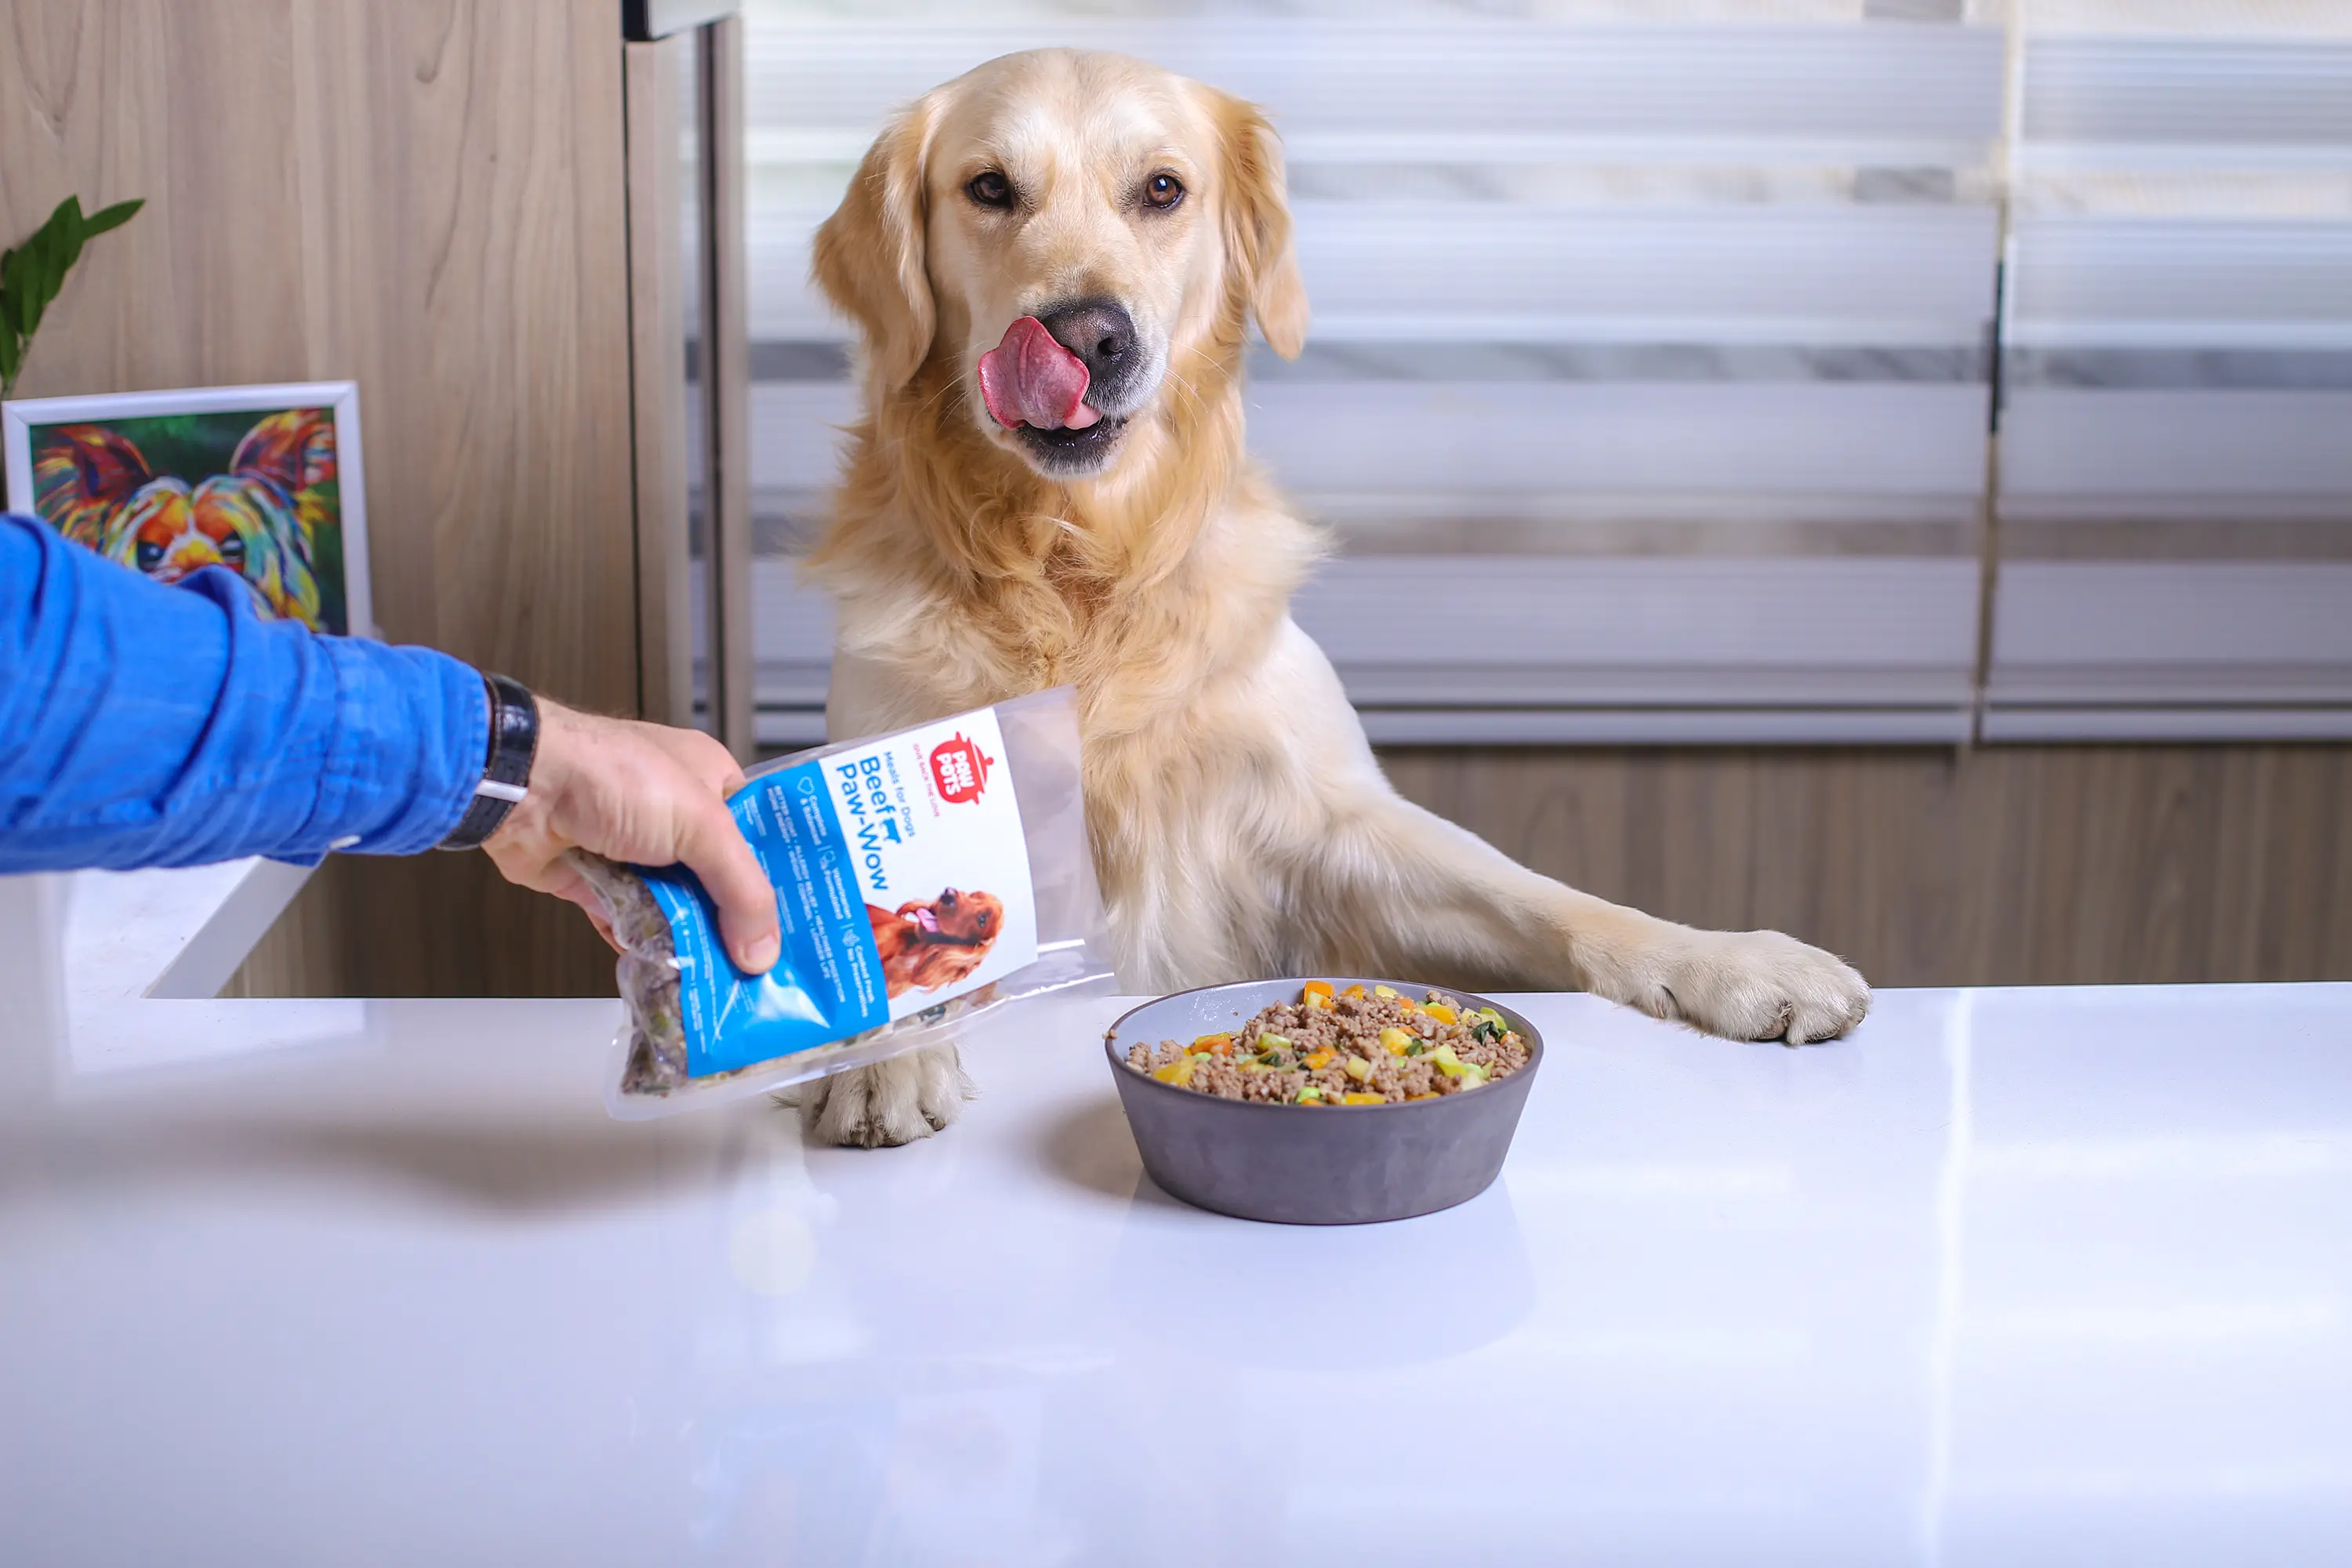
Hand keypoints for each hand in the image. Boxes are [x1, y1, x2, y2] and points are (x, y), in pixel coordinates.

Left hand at [483, 699, 780, 972]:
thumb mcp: (701, 826)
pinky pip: (629, 922)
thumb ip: (741, 890)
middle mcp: (672, 814)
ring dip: (689, 940)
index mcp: (709, 780)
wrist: (523, 786)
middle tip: (759, 969)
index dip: (774, 880)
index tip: (794, 928)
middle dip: (732, 922)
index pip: (756, 835)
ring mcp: (632, 849)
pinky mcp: (595, 881)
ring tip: (720, 983)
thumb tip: (763, 954)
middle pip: (716, 879)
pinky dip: (643, 945)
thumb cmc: (614, 776)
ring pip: (675, 906)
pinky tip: (666, 974)